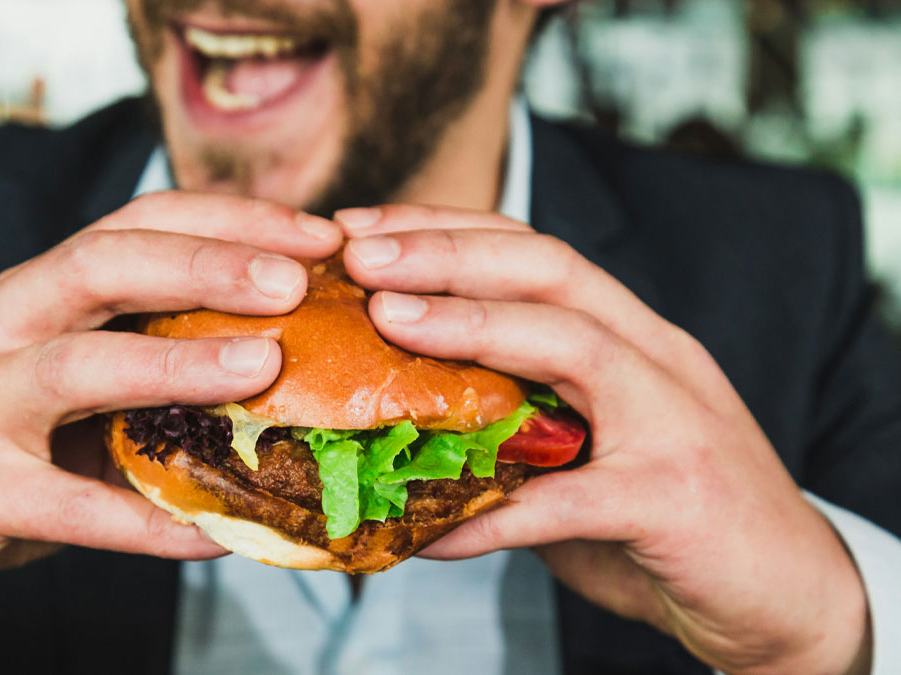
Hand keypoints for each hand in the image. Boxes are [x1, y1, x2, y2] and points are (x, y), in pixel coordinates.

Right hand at [0, 191, 342, 626]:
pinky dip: (146, 522)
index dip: (223, 221)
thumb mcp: (31, 391)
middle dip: (207, 260)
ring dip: (178, 361)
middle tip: (299, 275)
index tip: (310, 235)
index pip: (128, 226)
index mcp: (20, 297)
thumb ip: (118, 377)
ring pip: (76, 365)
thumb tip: (253, 384)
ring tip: (266, 366)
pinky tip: (217, 534)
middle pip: (101, 263)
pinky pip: (68, 508)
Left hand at [335, 205, 870, 674]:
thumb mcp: (589, 446)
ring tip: (387, 320)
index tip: (362, 231)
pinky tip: (427, 529)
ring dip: (472, 324)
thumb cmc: (671, 516)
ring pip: (573, 343)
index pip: (534, 251)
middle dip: (448, 250)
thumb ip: (516, 423)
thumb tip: (398, 416)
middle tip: (358, 254)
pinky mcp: (675, 499)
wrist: (786, 594)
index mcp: (630, 336)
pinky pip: (567, 500)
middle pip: (550, 269)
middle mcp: (656, 358)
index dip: (446, 229)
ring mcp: (675, 421)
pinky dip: (493, 513)